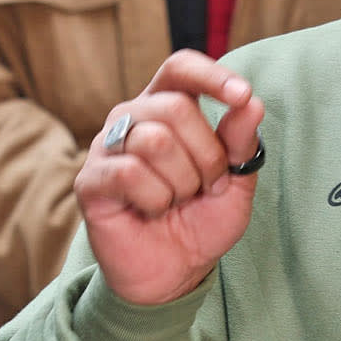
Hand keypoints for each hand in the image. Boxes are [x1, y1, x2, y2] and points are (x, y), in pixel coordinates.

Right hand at [75, 51, 267, 306]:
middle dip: (207, 155)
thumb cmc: (201, 219)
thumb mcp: (235, 181)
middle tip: (205, 186)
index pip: (181, 68)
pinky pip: (130, 173)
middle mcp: (132, 118)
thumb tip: (251, 102)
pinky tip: (152, 210)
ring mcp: (106, 146)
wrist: (175, 272)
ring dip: (182, 181)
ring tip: (177, 200)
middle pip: (176, 108)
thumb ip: (241, 141)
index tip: (241, 95)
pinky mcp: (90, 180)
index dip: (211, 75)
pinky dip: (155, 199)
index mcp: (166, 107)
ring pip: (155, 140)